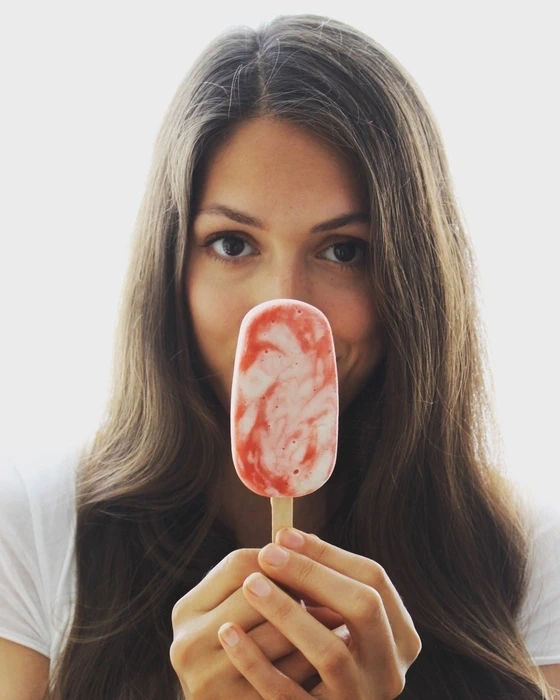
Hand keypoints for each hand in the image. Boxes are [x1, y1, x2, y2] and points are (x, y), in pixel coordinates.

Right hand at [170, 548, 345, 698]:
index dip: (281, 559)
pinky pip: (288, 678)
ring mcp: (207, 679)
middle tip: (337, 584)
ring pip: (279, 634)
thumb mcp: (237, 612)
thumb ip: (262, 579)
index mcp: (187, 610)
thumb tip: (307, 539)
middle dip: (300, 591)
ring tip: (343, 615)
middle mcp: (187, 643)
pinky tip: (332, 653)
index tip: (311, 559)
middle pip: (258, 595)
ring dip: (316, 624)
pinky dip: (313, 662)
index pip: (239, 563)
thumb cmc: (242, 651)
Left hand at [217, 529, 421, 698]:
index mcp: (400, 637)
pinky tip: (230, 634)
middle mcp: (389, 671)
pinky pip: (286, 694)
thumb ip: (325, 585)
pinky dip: (256, 662)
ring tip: (250, 584)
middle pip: (363, 607)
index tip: (284, 536)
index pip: (374, 580)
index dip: (328, 553)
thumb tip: (287, 538)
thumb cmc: (325, 660)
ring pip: (329, 652)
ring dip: (287, 612)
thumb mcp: (340, 624)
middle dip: (313, 574)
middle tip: (267, 554)